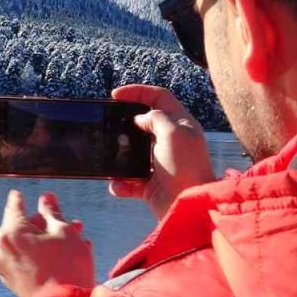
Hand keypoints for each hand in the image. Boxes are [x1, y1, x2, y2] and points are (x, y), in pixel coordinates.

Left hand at [0, 191, 95, 296]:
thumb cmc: (67, 268)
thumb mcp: (65, 232)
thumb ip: (53, 212)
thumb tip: (46, 197)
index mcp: (11, 232)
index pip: (14, 206)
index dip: (21, 198)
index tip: (21, 193)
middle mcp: (2, 249)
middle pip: (23, 228)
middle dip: (47, 224)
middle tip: (71, 224)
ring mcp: (5, 268)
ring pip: (27, 246)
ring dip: (48, 241)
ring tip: (75, 242)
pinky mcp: (13, 283)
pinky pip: (27, 262)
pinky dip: (41, 257)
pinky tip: (65, 258)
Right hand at [109, 84, 216, 219]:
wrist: (188, 205)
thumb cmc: (186, 167)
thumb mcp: (173, 133)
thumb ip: (155, 118)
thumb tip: (140, 119)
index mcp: (180, 125)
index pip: (159, 98)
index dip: (138, 92)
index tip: (115, 95)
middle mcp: (170, 142)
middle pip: (143, 124)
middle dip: (124, 124)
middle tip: (108, 125)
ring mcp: (160, 163)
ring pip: (133, 152)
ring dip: (119, 156)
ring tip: (110, 157)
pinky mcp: (151, 184)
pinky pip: (130, 179)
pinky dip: (121, 183)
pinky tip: (118, 185)